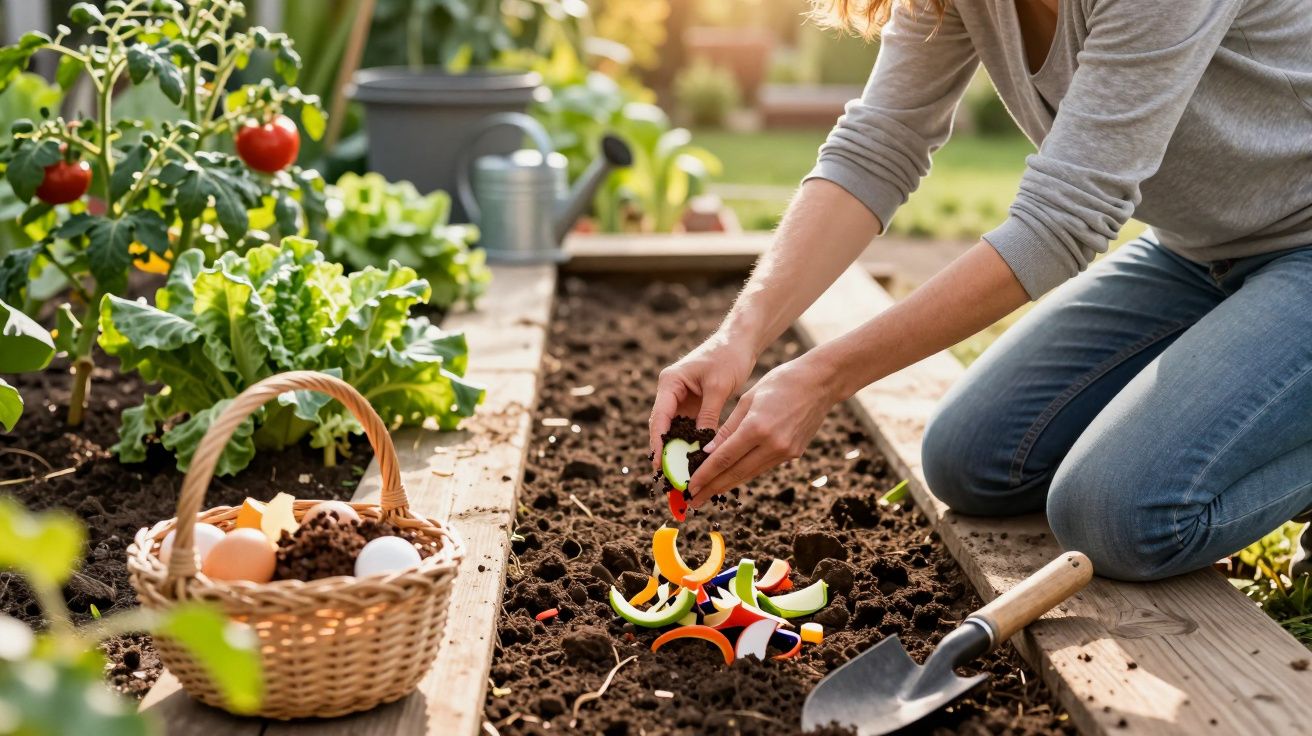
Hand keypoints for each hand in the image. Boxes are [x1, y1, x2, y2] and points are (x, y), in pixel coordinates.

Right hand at [649, 333, 756, 466]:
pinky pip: (687, 427)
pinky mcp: (693, 404)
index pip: (659, 417)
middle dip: (665, 452)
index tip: (659, 464)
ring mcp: (680, 398)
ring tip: (679, 475)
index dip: (658, 443)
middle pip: (662, 427)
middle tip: (669, 477)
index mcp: (669, 382)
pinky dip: (689, 443)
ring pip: (674, 430)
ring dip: (676, 450)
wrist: (739, 342)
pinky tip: (694, 460)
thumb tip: (702, 446)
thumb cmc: (728, 357)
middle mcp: (671, 391)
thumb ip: (708, 416)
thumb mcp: (718, 387)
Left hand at [687, 354, 839, 507]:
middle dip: (712, 488)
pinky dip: (745, 473)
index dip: (705, 475)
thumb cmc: (780, 382)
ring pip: (749, 473)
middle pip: (736, 472)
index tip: (690, 487)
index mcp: (757, 427)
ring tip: (708, 494)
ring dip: (727, 485)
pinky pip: (763, 467)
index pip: (724, 458)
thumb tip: (707, 453)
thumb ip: (727, 428)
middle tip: (694, 501)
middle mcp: (773, 444)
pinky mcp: (793, 454)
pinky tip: (731, 478)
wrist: (820, 383)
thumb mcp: (747, 399)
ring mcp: (785, 452)